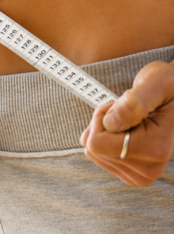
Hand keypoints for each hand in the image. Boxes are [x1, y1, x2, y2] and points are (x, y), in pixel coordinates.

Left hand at [80, 60, 173, 185]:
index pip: (96, 143)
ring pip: (94, 151)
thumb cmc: (167, 85)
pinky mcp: (130, 174)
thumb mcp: (155, 83)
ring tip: (128, 119)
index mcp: (155, 149)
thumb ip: (133, 103)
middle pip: (93, 148)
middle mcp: (148, 169)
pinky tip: (125, 130)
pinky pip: (98, 155)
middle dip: (103, 123)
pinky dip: (105, 138)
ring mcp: (139, 175)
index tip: (121, 105)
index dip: (102, 117)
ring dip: (104, 130)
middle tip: (126, 111)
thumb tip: (110, 124)